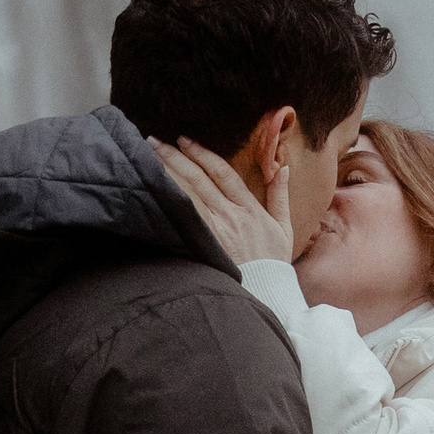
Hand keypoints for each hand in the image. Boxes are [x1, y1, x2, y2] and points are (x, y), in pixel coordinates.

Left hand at [152, 134, 291, 268]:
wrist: (266, 292)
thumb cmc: (273, 263)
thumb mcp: (284, 227)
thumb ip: (281, 196)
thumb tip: (283, 169)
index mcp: (249, 208)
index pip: (223, 172)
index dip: (203, 154)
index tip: (185, 141)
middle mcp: (230, 215)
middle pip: (199, 178)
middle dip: (176, 156)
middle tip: (156, 141)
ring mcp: (216, 230)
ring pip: (188, 194)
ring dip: (167, 174)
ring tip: (148, 158)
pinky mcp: (204, 245)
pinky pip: (184, 218)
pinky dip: (169, 202)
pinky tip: (153, 191)